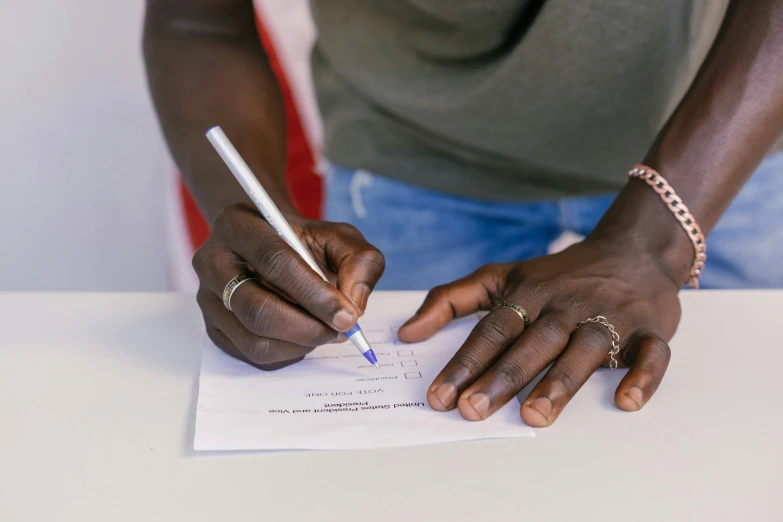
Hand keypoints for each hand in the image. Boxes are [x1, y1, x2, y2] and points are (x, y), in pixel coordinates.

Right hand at [194, 203, 384, 369]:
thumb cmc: (304, 241)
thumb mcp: (339, 237)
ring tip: (325, 330)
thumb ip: (358, 262)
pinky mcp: (214, 327)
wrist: (270, 243)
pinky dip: (287, 353)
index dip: (314, 294)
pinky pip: (251, 355)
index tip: (348, 316)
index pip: (274, 262)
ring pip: (253, 339)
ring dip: (300, 344)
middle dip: (307, 328)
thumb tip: (354, 305)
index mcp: (238, 225)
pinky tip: (304, 335)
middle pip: (257, 309)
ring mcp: (208, 298)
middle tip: (341, 331)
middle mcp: (213, 262)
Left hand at [398, 238, 681, 425]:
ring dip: (559, 382)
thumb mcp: (500, 276)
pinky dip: (642, 376)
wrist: (631, 250)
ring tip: (533, 415)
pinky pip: (651, 354)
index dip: (465, 362)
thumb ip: (451, 300)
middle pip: (531, 343)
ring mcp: (609, 318)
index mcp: (529, 295)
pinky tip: (625, 400)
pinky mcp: (649, 330)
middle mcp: (565, 306)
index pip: (492, 330)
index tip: (440, 395)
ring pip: (583, 350)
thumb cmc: (557, 274)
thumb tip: (406, 333)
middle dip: (501, 378)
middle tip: (473, 411)